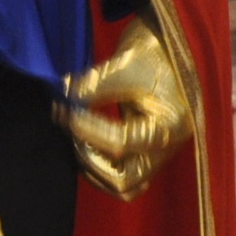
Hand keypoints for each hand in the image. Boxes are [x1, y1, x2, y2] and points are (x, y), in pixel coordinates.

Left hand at [58, 15, 193, 198]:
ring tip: (75, 137)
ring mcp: (157, 156)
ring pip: (123, 187)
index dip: (89, 129)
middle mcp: (166, 148)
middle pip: (125, 181)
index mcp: (170, 125)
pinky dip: (100, 169)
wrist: (170, 48)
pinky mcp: (146, 155)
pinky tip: (84, 143)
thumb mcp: (126, 64)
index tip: (67, 111)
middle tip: (72, 130)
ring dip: (92, 168)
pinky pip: (124, 179)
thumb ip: (95, 85)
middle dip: (91, 159)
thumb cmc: (153, 53)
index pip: (123, 142)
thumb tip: (64, 97)